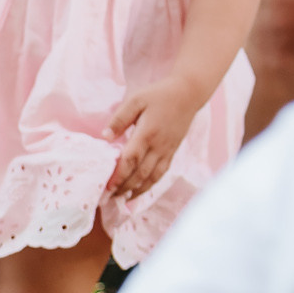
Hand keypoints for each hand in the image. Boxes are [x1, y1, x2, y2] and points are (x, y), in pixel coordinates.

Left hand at [106, 79, 201, 197]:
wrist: (188, 93)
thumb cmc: (158, 95)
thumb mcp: (135, 100)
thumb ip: (119, 119)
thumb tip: (104, 137)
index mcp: (147, 133)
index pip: (131, 159)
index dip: (119, 175)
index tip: (106, 187)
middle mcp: (158, 146)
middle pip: (140, 173)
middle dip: (124, 187)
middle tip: (107, 198)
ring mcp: (167, 150)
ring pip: (152, 177)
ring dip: (136, 190)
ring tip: (121, 199)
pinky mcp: (172, 151)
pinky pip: (161, 172)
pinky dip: (150, 184)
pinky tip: (139, 191)